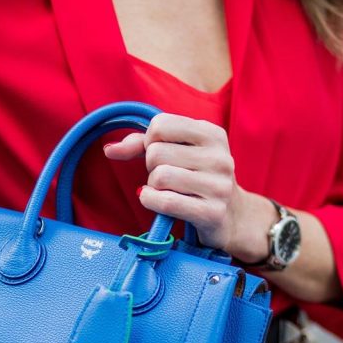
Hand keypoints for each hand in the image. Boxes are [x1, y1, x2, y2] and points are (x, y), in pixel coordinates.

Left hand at [103, 112, 277, 263]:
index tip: (160, 154)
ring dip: (152, 187)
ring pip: (159, 177)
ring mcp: (218, 186)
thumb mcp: (177, 153)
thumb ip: (141, 144)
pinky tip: (157, 202)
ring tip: (166, 191)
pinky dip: (152, 202)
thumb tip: (108, 150)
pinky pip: (166, 202)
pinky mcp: (212, 212)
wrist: (233, 217)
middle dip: (150, 167)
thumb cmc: (197, 179)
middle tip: (164, 177)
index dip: (149, 141)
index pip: (160, 124)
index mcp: (212, 134)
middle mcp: (219, 157)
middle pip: (156, 153)